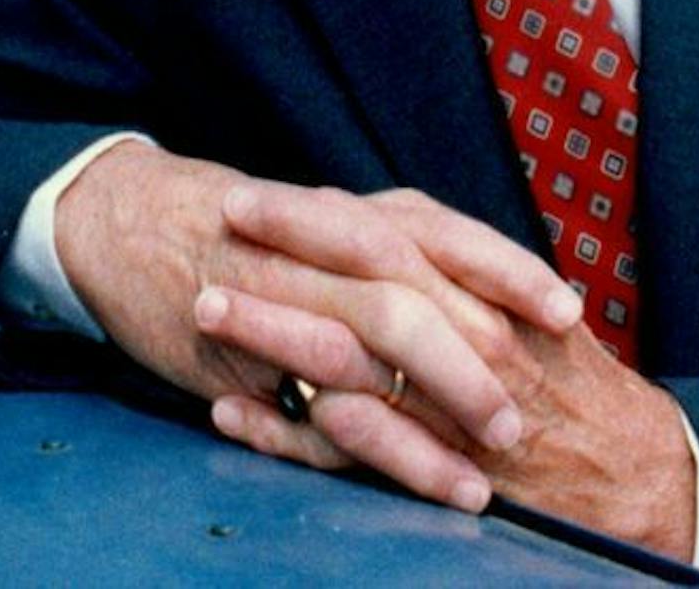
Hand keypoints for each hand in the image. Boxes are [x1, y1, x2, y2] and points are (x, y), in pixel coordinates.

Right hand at [52, 145, 578, 509]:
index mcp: (351, 214)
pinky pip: (318, 414)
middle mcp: (320, 250)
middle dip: (479, 358)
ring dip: (432, 415)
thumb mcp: (325, 223)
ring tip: (487, 466)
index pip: (444, 234)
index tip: (569, 311)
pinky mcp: (245, 361)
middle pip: (415, 296)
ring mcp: (281, 303)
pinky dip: (370, 450)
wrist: (129, 223)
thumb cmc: (241, 228)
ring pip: (371, 356)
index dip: (507, 271)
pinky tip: (416, 482)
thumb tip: (484, 285)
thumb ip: (396, 248)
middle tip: (534, 413)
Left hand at [199, 182, 697, 560]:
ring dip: (271, 330)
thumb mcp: (519, 306)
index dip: (314, 211)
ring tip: (206, 310)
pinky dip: (288, 432)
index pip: (386, 231)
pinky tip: (234, 417)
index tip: (250, 195)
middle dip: (284, 247)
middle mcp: (466, 333)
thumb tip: (379, 228)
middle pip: (360, 275)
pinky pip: (350, 450)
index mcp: (479, 289)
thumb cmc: (569, 384)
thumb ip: (453, 268)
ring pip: (346, 357)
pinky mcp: (437, 469)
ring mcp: (448, 404)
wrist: (633, 474)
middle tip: (216, 224)